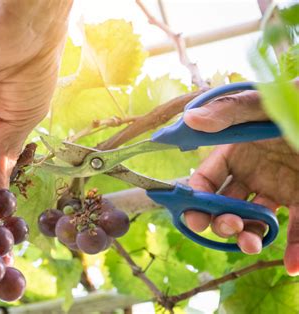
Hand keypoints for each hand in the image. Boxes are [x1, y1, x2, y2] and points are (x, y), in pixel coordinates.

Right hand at [183, 90, 298, 275]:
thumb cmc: (296, 103)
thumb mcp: (264, 104)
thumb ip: (230, 110)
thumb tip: (190, 119)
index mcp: (236, 150)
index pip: (206, 180)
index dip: (195, 199)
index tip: (193, 218)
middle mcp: (254, 173)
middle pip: (227, 205)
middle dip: (221, 222)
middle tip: (230, 226)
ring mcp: (280, 187)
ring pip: (257, 220)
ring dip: (250, 237)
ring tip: (252, 245)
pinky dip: (296, 248)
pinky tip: (292, 264)